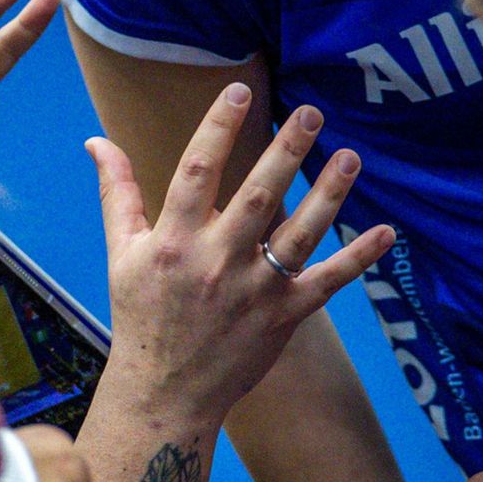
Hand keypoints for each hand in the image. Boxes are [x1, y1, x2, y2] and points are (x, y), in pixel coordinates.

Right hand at [89, 83, 394, 424]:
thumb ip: (118, 194)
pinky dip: (358, 259)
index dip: (218, 128)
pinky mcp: (283, 315)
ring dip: (330, 193)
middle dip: (286, 150)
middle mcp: (215, 262)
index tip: (239, 91)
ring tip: (351, 156)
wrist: (164, 390)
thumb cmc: (140, 314)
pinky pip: (327, 282)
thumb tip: (97, 142)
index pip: (196, 172)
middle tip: (311, 111)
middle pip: (258, 195)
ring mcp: (253, 290)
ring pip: (300, 233)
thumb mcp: (122, 253)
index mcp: (172, 242)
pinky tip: (385, 232)